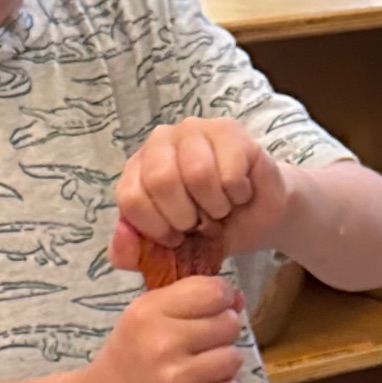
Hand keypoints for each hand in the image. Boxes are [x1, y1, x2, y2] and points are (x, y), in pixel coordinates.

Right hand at [74, 275, 243, 382]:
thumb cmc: (127, 360)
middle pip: (229, 324)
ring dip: (224, 366)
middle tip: (202, 346)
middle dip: (223, 334)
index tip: (216, 310)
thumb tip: (239, 297)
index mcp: (149, 313)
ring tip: (201, 371)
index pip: (212, 292)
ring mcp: (176, 380)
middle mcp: (162, 343)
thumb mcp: (143, 318)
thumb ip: (188, 299)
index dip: (223, 299)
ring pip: (234, 358)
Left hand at [111, 122, 293, 267]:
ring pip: (198, 173)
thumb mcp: (167, 253)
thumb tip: (123, 233)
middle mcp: (160, 141)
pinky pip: (230, 171)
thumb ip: (132, 252)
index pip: (130, 196)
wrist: (259, 218)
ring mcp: (194, 130)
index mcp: (137, 169)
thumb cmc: (210, 229)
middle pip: (161, 180)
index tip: (176, 238)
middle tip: (201, 222)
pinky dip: (238, 195)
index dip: (155, 227)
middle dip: (185, 216)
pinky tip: (240, 193)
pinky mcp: (228, 130)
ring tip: (221, 208)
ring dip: (215, 206)